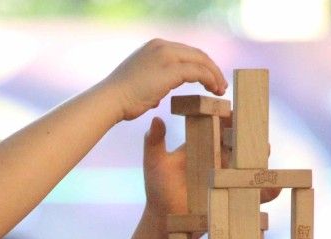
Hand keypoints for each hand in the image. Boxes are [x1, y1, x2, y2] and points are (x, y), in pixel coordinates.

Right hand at [103, 39, 225, 121]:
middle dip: (211, 69)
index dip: (200, 65)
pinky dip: (210, 80)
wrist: (110, 100)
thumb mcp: (138, 83)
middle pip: (197, 53)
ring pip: (201, 60)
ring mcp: (167, 55)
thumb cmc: (121, 98)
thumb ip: (153, 83)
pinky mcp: (172, 69)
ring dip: (214, 75)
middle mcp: (162, 46)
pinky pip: (199, 72)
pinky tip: (214, 90)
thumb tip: (160, 93)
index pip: (185, 52)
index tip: (207, 79)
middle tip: (220, 85)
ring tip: (220, 90)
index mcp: (155, 46)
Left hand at [142, 118, 280, 219]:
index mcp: (203, 145)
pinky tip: (274, 190)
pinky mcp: (233, 196)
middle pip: (240, 142)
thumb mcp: (154, 164)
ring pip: (250, 164)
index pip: (220, 125)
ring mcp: (227, 177)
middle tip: (254, 135)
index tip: (234, 114)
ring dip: (260, 160)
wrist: (165, 221)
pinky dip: (265, 191)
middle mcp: (219, 158)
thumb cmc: (158, 190)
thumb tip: (156, 119)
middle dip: (250, 137)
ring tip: (264, 157)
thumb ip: (153, 142)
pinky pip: (253, 193)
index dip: (230, 117)